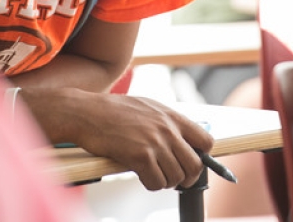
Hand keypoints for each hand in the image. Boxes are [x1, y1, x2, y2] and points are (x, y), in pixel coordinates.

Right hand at [20, 87, 214, 189]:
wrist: (85, 112)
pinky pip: (157, 183)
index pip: (206, 141)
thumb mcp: (146, 107)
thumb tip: (180, 140)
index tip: (191, 163)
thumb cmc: (111, 111)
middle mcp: (167, 129)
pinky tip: (142, 176)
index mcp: (171, 116)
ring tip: (153, 175)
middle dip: (186, 177)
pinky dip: (151, 184)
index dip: (202, 157)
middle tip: (174, 179)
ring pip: (176, 177)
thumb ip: (165, 122)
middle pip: (195, 165)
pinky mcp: (140, 156)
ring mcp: (155, 142)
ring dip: (166, 182)